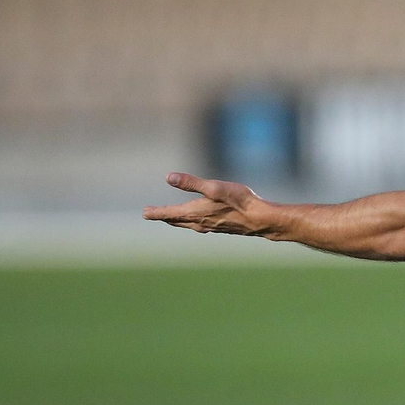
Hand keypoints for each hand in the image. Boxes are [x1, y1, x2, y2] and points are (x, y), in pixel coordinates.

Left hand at [143, 172, 265, 235]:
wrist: (259, 219)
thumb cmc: (238, 201)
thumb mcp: (213, 187)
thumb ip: (191, 182)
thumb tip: (168, 177)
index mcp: (193, 213)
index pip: (168, 213)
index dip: (155, 212)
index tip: (145, 212)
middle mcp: (198, 222)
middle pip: (175, 220)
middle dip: (163, 216)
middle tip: (151, 213)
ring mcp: (209, 226)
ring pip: (186, 224)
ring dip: (175, 220)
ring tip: (169, 217)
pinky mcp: (219, 227)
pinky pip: (197, 225)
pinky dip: (189, 221)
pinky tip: (196, 220)